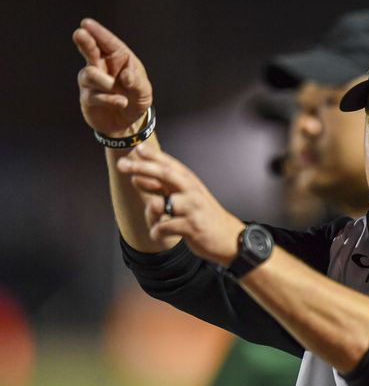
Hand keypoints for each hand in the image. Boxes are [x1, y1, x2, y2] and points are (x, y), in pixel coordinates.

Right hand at [73, 18, 152, 136]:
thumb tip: (126, 76)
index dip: (97, 33)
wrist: (128, 122)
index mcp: (118, 58)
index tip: (86, 24)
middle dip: (85, 42)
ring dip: (105, 82)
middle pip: (89, 50)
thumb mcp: (143, 91)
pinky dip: (109, 99)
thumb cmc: (136, 99)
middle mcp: (102, 66)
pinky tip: (121, 102)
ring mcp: (92, 81)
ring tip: (117, 91)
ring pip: (89, 74)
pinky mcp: (88, 97)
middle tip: (80, 34)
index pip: (107, 43)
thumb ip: (137, 82)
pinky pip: (94, 95)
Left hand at [116, 144, 244, 265]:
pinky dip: (157, 232)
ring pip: (159, 204)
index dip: (153, 155)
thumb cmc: (203, 216)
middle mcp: (192, 191)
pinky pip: (163, 227)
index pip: (170, 164)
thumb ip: (162, 188)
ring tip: (157, 224)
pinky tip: (160, 234)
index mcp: (190, 182)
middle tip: (121, 165)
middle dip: (142, 167)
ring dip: (150, 216)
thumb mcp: (186, 198)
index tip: (137, 147)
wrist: (229, 238)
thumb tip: (137, 178)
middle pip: (165, 174)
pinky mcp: (191, 227)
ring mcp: (192, 208)